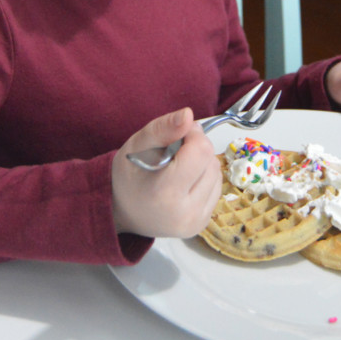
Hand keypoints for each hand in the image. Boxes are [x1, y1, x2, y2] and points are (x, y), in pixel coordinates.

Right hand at [111, 108, 221, 238]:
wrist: (123, 211)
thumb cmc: (128, 176)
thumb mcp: (137, 145)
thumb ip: (163, 128)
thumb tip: (188, 115)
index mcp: (165, 192)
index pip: (201, 151)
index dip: (193, 135)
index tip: (178, 135)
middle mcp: (184, 213)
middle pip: (210, 162)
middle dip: (197, 148)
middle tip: (174, 151)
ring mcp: (195, 222)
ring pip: (216, 174)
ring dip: (202, 163)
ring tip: (178, 167)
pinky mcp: (201, 224)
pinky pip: (216, 189)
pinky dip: (204, 178)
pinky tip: (185, 180)